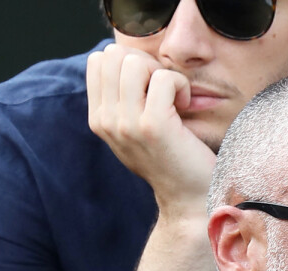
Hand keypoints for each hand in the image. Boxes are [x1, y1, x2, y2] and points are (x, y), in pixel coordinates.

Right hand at [86, 44, 216, 216]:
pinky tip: (185, 106)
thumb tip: (122, 57)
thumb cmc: (171, 160)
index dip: (128, 61)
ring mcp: (126, 123)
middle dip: (145, 62)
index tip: (148, 85)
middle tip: (164, 89)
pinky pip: (163, 78)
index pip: (98, 60)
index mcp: (98, 119)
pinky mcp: (153, 126)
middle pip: (114, 55)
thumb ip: (121, 99)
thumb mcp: (134, 130)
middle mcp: (106, 121)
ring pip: (134, 62)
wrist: (189, 199)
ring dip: (161, 72)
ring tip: (173, 98)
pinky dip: (180, 85)